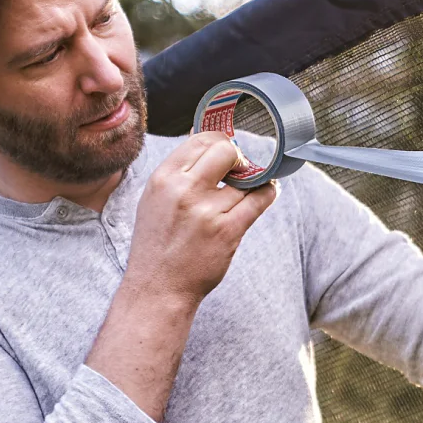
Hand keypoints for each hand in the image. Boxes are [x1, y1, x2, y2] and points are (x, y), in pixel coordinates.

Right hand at [126, 132, 278, 303]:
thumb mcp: (155, 198)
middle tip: (240, 169)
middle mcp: (183, 190)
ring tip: (253, 185)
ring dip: (255, 179)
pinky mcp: (228, 231)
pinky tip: (267, 191)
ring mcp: (206, 211)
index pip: (200, 139)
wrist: (158, 287)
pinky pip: (259, 200)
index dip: (220, 142)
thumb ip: (178, 170)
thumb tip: (202, 135)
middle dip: (238, 157)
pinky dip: (268, 192)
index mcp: (163, 178)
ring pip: (246, 177)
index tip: (228, 153)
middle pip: (226, 151)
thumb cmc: (158, 243)